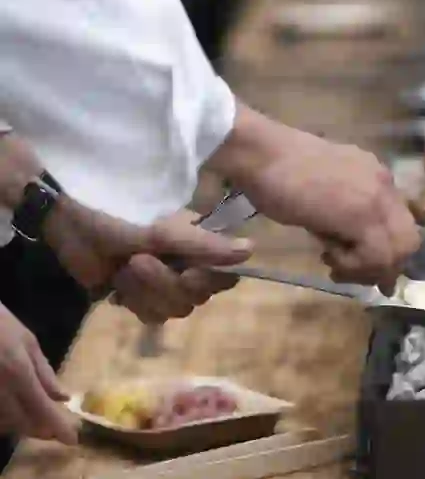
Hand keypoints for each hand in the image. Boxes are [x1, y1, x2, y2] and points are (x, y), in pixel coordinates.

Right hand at [0, 303, 76, 444]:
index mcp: (17, 371)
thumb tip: (63, 398)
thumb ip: (44, 371)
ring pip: (2, 423)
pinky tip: (13, 409)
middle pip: (21, 422)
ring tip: (34, 418)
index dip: (58, 427)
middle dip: (40, 429)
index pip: (41, 408)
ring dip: (20, 425)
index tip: (72, 439)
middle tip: (55, 429)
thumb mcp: (26, 340)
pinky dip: (3, 418)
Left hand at [45, 201, 252, 291]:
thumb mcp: (165, 230)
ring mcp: (160, 283)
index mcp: (198, 245)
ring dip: (145, 292)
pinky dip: (133, 301)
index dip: (209, 281)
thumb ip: (207, 245)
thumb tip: (251, 250)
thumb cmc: (120, 214)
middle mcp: (185, 265)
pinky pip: (150, 315)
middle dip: (164, 284)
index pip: (224, 277)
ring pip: (173, 310)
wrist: (68, 219)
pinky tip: (117, 284)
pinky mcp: (137, 297)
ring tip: (124, 268)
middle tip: (138, 261)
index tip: (188, 273)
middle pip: (195, 298)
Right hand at [210, 109, 419, 293]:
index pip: (402, 224)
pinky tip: (326, 255)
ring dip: (366, 269)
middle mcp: (385, 186)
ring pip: (395, 251)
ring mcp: (376, 199)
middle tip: (351, 274)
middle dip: (384, 267)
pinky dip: (352, 266)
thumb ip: (345, 214)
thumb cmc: (281, 171)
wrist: (263, 154)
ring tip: (334, 266)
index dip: (389, 252)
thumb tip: (348, 246)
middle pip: (408, 241)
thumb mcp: (326, 192)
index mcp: (378, 178)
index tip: (365, 268)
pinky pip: (374, 255)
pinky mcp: (361, 215)